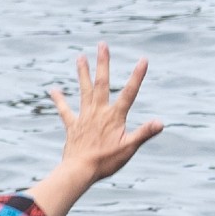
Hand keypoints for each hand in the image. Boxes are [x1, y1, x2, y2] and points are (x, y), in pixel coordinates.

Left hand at [54, 44, 164, 181]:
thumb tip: (161, 122)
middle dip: (103, 63)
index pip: (129, 92)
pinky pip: (65, 110)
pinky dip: (59, 100)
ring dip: (83, 73)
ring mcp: (84, 117)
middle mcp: (99, 112)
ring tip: (80, 57)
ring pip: (84, 90)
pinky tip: (53, 90)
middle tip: (102, 45)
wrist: (80, 170)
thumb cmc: (106, 161)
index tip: (143, 60)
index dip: (137, 76)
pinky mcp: (72, 125)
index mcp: (114, 116)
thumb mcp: (129, 148)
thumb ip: (144, 133)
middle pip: (102, 82)